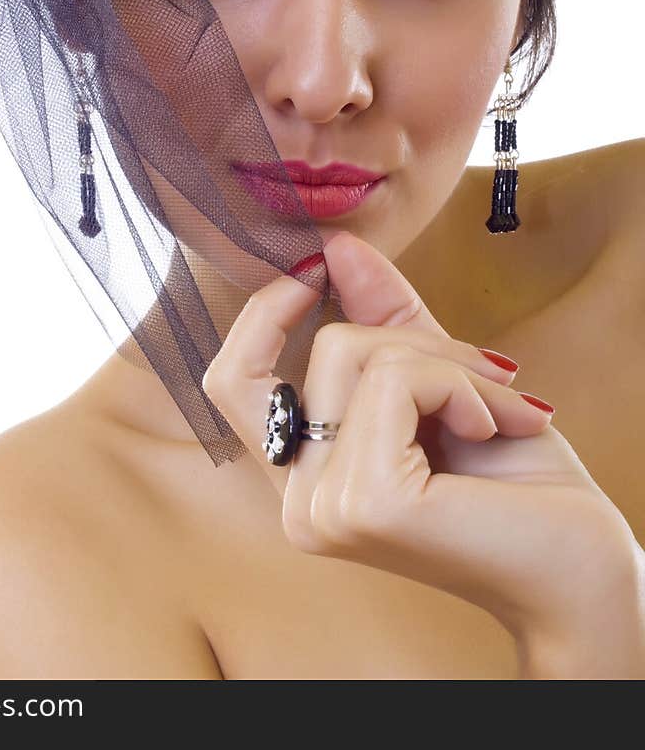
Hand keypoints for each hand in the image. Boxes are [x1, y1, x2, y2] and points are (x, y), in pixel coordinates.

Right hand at [202, 229, 638, 644]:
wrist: (580, 563)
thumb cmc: (515, 484)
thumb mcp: (439, 378)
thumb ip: (380, 315)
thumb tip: (335, 246)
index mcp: (303, 480)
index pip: (229, 381)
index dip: (263, 312)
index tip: (316, 267)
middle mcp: (299, 503)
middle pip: (321, 350)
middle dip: (408, 336)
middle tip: (475, 367)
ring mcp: (325, 508)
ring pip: (359, 356)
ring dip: (449, 363)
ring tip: (498, 409)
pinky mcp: (366, 501)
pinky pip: (394, 381)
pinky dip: (457, 384)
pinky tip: (491, 427)